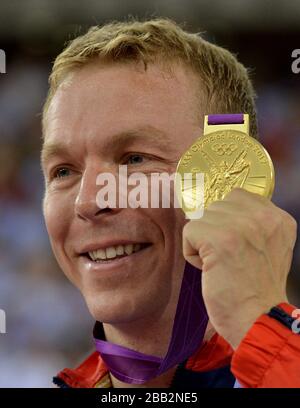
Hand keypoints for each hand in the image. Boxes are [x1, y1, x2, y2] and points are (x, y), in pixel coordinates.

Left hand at [182, 188, 296, 348]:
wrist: (258, 319)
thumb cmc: (257, 289)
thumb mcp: (269, 247)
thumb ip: (252, 224)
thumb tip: (218, 212)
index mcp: (278, 218)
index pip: (238, 197)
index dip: (227, 220)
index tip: (232, 245)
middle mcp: (263, 216)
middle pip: (217, 206)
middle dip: (214, 231)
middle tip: (228, 259)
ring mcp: (241, 225)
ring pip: (202, 218)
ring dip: (203, 241)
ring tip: (220, 264)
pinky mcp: (219, 238)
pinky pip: (189, 231)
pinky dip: (192, 253)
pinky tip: (210, 269)